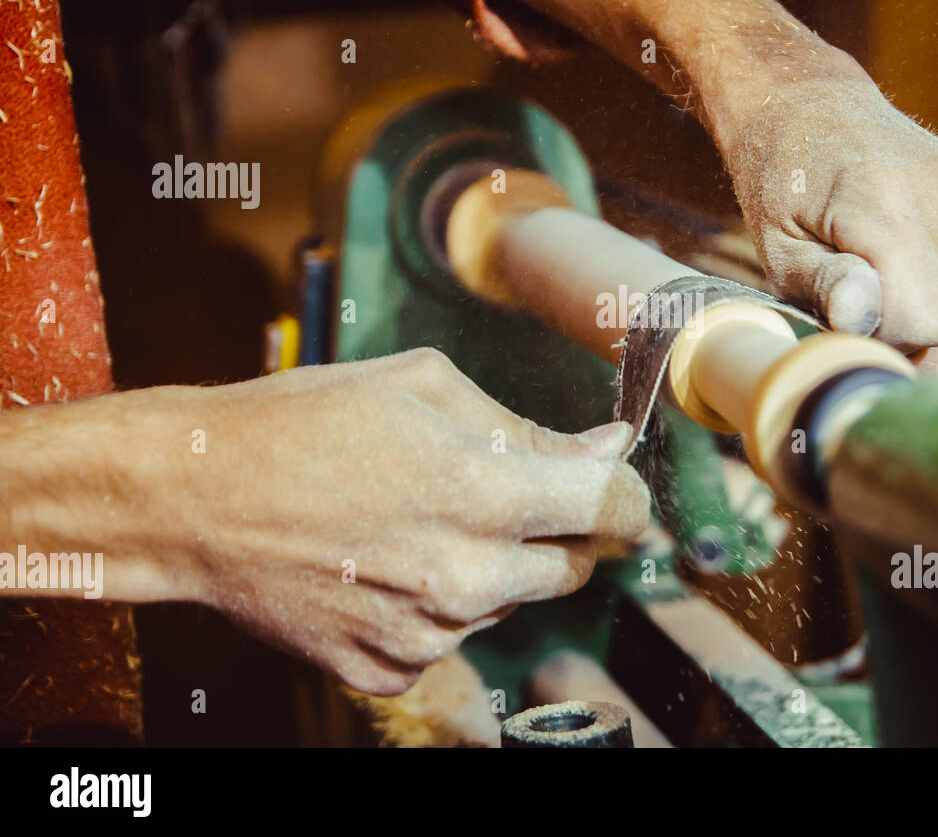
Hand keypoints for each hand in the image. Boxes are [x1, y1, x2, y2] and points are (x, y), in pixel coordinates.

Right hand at [127, 350, 646, 694]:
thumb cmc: (303, 425)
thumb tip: (604, 445)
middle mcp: (469, 577)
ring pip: (509, 601)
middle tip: (494, 493)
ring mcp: (429, 634)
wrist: (192, 498)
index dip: (623, 491)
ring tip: (411, 520)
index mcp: (485, 494)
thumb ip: (527, 426)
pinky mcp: (391, 669)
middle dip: (555, 529)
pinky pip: (451, 638)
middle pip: (574, 566)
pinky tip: (382, 563)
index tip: (607, 481)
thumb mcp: (422, 388)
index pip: (616, 509)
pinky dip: (435, 605)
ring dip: (489, 566)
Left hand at [723, 46, 937, 374]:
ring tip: (892, 290)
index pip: (927, 326)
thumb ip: (823, 284)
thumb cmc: (789, 189)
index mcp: (888, 198)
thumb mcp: (780, 245)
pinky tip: (921, 271)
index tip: (847, 316)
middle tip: (867, 309)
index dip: (884, 343)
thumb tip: (859, 318)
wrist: (821, 112)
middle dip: (913, 351)